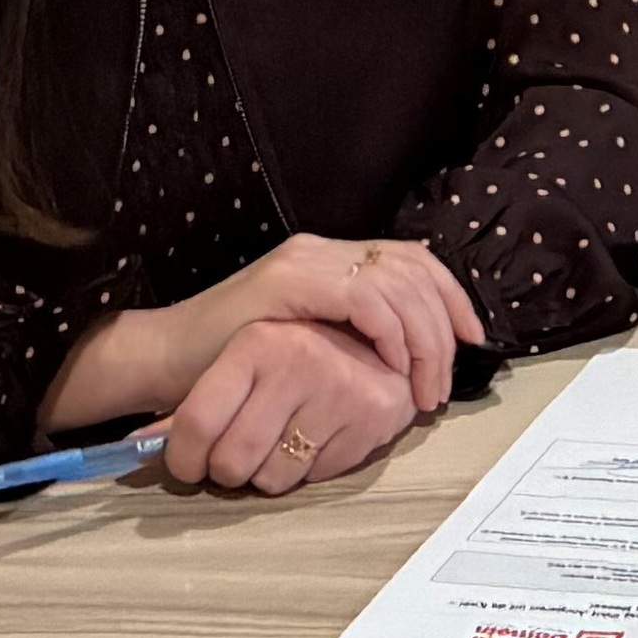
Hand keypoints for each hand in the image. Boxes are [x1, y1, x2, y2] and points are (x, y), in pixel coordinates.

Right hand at [46, 231, 485, 433]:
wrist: (165, 360)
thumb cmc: (233, 363)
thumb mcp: (306, 343)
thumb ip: (349, 336)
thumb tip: (413, 359)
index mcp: (333, 260)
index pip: (413, 261)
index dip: (451, 297)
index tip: (472, 341)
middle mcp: (324, 250)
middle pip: (414, 269)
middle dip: (444, 324)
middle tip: (445, 380)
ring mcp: (306, 262)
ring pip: (398, 283)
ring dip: (423, 337)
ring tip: (423, 387)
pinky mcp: (289, 283)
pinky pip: (363, 299)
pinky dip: (389, 332)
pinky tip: (393, 366)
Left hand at [154, 316, 422, 493]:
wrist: (376, 336)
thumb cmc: (292, 356)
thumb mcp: (239, 363)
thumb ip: (190, 406)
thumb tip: (130, 451)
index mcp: (258, 340)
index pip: (196, 422)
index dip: (183, 459)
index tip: (188, 467)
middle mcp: (299, 358)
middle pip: (231, 460)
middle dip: (227, 472)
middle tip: (237, 459)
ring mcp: (340, 387)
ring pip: (273, 478)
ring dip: (269, 473)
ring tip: (283, 441)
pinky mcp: (373, 416)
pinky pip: (316, 477)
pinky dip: (310, 469)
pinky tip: (318, 437)